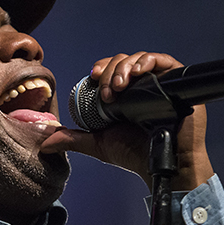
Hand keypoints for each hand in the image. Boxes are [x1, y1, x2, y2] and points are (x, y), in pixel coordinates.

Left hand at [41, 52, 212, 190]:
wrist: (162, 165)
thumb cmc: (136, 155)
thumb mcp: (99, 143)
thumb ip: (73, 139)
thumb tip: (45, 143)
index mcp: (126, 95)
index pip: (112, 69)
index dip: (102, 68)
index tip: (93, 77)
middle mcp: (143, 85)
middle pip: (123, 61)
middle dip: (111, 71)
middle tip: (107, 93)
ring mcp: (161, 83)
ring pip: (140, 59)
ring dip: (125, 68)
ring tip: (118, 88)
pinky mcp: (178, 82)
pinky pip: (164, 61)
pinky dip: (148, 61)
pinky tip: (137, 73)